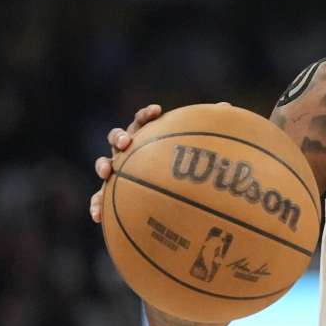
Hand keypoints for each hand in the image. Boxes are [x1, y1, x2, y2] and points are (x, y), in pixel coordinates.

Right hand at [89, 102, 228, 222]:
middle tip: (127, 143)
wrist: (164, 195)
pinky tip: (98, 216)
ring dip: (103, 165)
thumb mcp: (194, 151)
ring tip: (107, 173)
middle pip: (117, 137)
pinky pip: (100, 198)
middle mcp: (128, 151)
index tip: (157, 111)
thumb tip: (227, 108)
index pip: (143, 120)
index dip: (147, 115)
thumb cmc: (179, 168)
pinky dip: (97, 205)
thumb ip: (206, 131)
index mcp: (145, 138)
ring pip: (104, 164)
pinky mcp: (112, 193)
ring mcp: (118, 171)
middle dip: (120, 137)